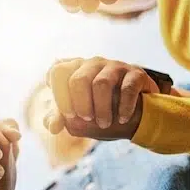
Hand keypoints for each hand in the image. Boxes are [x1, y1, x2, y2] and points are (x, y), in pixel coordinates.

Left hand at [45, 57, 159, 138]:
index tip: (69, 115)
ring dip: (102, 109)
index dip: (60, 95)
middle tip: (87, 119)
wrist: (137, 114)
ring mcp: (115, 66)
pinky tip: (122, 120)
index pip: (57, 72)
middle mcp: (93, 63)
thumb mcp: (77, 118)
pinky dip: (124, 108)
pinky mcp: (136, 73)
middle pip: (78, 79)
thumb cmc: (99, 112)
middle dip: (81, 104)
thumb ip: (61, 119)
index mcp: (74, 70)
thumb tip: (52, 126)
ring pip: (101, 83)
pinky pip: (127, 88)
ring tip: (104, 124)